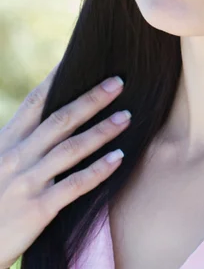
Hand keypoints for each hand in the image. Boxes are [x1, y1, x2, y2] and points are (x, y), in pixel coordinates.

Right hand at [0, 65, 130, 268]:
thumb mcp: (1, 161)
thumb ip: (25, 139)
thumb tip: (56, 113)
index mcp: (8, 141)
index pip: (36, 102)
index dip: (57, 79)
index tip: (79, 59)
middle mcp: (17, 156)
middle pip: (60, 120)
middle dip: (92, 99)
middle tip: (119, 83)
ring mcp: (27, 182)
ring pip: (71, 149)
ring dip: (102, 131)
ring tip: (126, 117)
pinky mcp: (38, 209)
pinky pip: (74, 185)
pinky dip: (98, 170)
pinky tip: (118, 158)